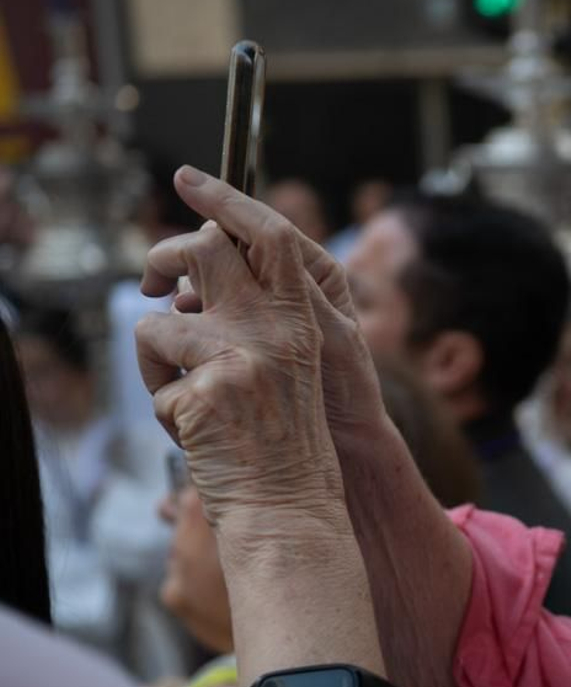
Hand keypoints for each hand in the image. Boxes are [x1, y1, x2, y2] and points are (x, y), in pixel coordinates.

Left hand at [135, 167, 345, 531]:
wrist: (293, 507)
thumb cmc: (287, 444)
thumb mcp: (289, 369)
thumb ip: (257, 322)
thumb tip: (187, 287)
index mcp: (303, 320)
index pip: (269, 235)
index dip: (228, 201)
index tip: (192, 179)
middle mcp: (276, 329)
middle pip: (205, 251)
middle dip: (163, 256)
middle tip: (151, 281)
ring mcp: (241, 357)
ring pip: (159, 322)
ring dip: (158, 360)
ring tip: (186, 397)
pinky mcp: (206, 390)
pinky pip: (152, 377)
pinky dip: (161, 402)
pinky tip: (192, 430)